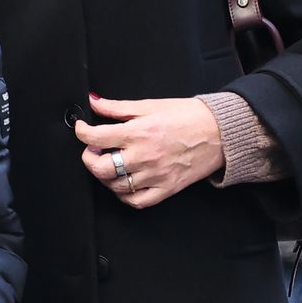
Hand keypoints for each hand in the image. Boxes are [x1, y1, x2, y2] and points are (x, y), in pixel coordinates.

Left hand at [74, 92, 224, 208]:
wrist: (219, 132)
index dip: (82, 132)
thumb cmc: (187, 116)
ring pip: (115, 186)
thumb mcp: (150, 105)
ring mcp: (154, 175)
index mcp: (139, 132)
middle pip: (101, 167)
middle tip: (93, 150)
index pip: (96, 138)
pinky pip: (137, 201)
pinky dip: (124, 195)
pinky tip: (124, 183)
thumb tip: (94, 101)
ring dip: (105, 176)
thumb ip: (118, 107)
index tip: (82, 129)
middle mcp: (144, 156)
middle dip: (89, 158)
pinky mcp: (166, 189)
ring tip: (109, 164)